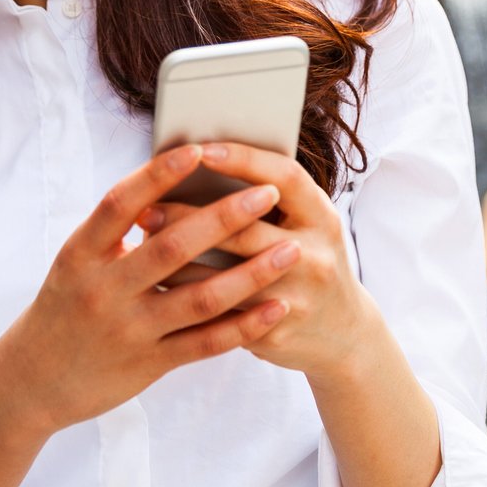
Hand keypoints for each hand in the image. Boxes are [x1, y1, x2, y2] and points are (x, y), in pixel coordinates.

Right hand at [0, 143, 298, 436]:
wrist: (31, 382)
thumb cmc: (64, 307)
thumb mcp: (75, 263)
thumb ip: (117, 232)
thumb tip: (170, 187)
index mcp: (81, 253)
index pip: (121, 203)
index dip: (159, 174)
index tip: (198, 150)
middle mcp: (103, 289)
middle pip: (172, 246)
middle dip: (225, 217)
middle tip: (268, 193)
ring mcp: (126, 329)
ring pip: (199, 297)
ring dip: (250, 272)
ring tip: (289, 250)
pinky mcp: (146, 365)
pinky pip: (205, 343)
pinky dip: (244, 325)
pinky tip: (275, 307)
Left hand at [132, 141, 378, 384]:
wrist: (344, 335)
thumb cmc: (312, 263)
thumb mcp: (308, 225)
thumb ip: (271, 200)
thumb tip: (203, 164)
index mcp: (322, 217)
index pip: (283, 177)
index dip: (243, 160)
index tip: (200, 150)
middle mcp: (314, 255)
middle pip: (244, 230)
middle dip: (190, 218)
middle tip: (148, 209)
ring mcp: (296, 297)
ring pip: (223, 278)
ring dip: (177, 262)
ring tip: (143, 245)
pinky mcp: (275, 333)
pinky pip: (219, 316)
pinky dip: (186, 298)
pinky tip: (157, 285)